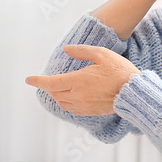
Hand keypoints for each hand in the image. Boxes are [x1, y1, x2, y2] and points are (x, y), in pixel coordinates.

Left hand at [25, 44, 139, 115]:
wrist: (134, 93)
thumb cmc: (119, 71)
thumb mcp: (101, 54)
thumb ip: (81, 51)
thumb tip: (66, 50)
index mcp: (77, 81)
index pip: (50, 83)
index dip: (37, 81)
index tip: (28, 80)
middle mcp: (77, 95)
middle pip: (54, 93)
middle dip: (48, 87)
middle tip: (46, 80)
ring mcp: (83, 106)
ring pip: (61, 102)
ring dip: (56, 95)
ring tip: (57, 88)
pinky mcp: (89, 112)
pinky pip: (71, 109)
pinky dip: (65, 102)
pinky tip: (70, 97)